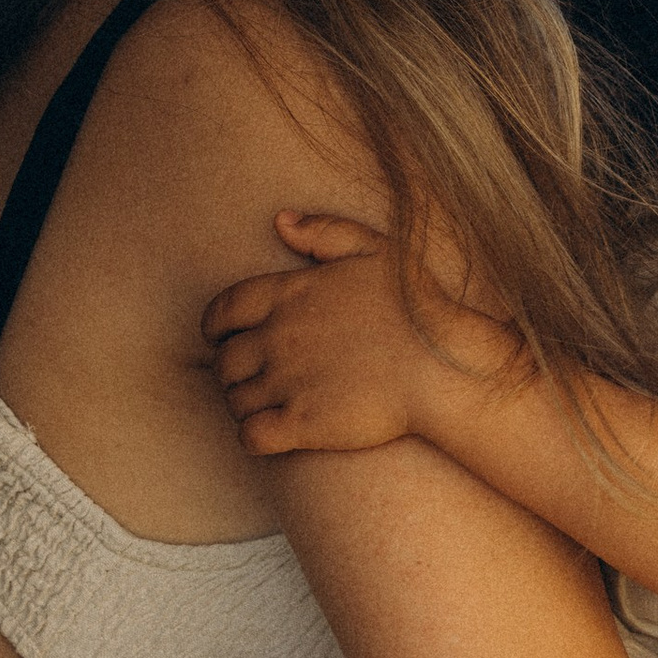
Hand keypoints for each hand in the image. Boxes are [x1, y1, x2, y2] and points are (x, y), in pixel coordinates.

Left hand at [206, 212, 484, 456]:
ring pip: (234, 400)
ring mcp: (287, 383)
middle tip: (251, 377)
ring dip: (243, 403)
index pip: (222, 310)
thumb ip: (324, 231)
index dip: (214, 326)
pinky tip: (272, 433)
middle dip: (231, 370)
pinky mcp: (302, 424)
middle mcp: (278, 338)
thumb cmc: (416, 308)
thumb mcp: (374, 248)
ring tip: (265, 405)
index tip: (221, 336)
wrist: (443, 367)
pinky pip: (250, 435)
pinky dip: (251, 436)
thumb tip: (280, 221)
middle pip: (224, 361)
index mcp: (289, 295)